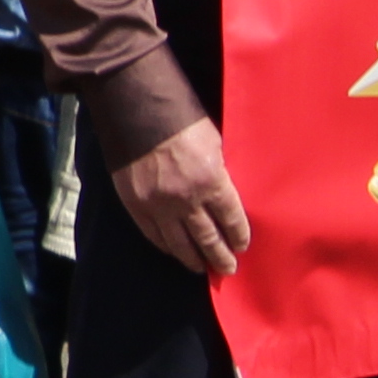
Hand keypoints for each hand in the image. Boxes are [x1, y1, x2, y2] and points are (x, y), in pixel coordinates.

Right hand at [105, 114, 252, 276]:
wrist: (136, 109)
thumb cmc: (181, 120)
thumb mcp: (215, 144)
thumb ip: (220, 172)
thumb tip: (223, 193)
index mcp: (212, 182)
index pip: (231, 220)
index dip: (239, 236)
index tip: (242, 246)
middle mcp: (186, 200)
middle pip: (208, 238)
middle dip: (220, 256)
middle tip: (227, 268)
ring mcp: (158, 205)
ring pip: (179, 243)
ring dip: (193, 258)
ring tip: (201, 267)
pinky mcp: (135, 204)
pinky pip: (153, 234)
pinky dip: (165, 246)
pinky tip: (173, 251)